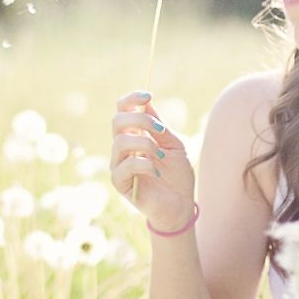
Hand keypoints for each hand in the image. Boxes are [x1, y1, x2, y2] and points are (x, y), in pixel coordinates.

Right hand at [110, 91, 195, 231]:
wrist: (181, 204)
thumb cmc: (178, 175)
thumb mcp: (174, 144)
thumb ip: (159, 126)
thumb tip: (146, 101)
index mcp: (135, 134)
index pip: (123, 110)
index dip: (131, 99)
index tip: (148, 95)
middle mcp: (124, 147)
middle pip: (117, 121)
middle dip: (139, 119)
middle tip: (160, 130)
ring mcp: (119, 165)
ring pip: (120, 142)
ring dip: (145, 143)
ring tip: (161, 154)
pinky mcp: (120, 183)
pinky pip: (126, 166)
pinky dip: (145, 164)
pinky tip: (157, 170)